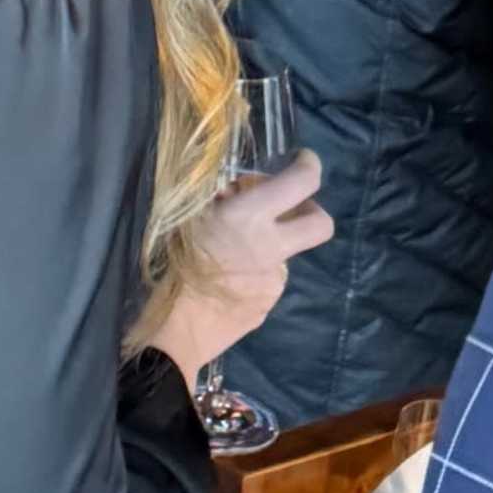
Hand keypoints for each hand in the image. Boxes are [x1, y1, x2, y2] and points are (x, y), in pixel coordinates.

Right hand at [138, 153, 333, 370]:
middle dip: (311, 210)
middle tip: (290, 208)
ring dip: (268, 247)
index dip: (309, 166)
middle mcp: (271, 247)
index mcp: (249, 217)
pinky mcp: (267, 304)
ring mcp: (273, 280)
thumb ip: (217, 202)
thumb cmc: (171, 265)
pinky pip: (267, 280)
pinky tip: (225, 282)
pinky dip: (253, 274)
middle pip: (320, 224)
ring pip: (285, 254)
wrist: (174, 331)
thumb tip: (233, 192)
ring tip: (228, 254)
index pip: (300, 183)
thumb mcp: (186, 218)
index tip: (303, 161)